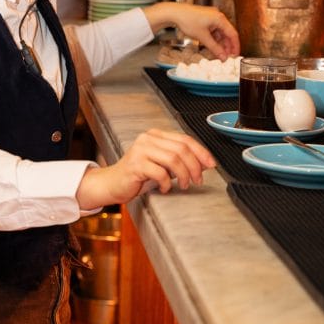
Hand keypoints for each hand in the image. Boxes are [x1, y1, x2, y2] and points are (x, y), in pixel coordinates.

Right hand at [76, 128, 216, 209]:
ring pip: (173, 159)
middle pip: (181, 149)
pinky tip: (165, 189)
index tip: (211, 165)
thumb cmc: (138, 175)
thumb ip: (179, 160)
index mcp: (156, 135)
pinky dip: (167, 183)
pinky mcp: (135, 164)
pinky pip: (160, 173)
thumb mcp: (161, 164)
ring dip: (183, 175)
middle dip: (195, 166)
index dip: (201, 152)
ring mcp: (140, 150)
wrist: (112, 183)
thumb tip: (204, 164)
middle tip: (198, 180)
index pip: (185, 139)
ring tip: (184, 185)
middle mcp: (148, 139)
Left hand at [142, 2, 239, 59]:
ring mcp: (211, 17)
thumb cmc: (187, 21)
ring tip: (220, 54)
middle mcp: (217, 16)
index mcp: (219, 18)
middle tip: (227, 57)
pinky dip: (214, 39)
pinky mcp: (205, 19)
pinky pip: (213, 30)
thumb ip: (214, 48)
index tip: (235, 55)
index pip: (232, 34)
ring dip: (220, 43)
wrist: (174, 13)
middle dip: (227, 46)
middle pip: (227, 33)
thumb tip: (223, 57)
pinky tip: (213, 47)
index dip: (235, 46)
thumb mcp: (202, 37)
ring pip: (220, 33)